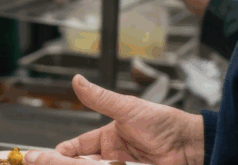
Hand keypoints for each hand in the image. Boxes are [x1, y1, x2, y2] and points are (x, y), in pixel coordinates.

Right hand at [23, 75, 203, 164]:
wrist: (188, 145)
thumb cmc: (164, 123)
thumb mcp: (127, 108)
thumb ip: (100, 98)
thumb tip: (78, 81)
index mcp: (109, 136)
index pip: (78, 147)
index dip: (63, 153)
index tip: (49, 156)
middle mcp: (113, 155)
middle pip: (83, 163)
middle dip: (69, 163)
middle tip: (54, 163)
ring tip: (81, 164)